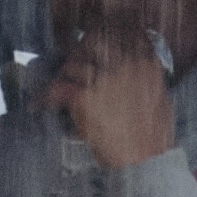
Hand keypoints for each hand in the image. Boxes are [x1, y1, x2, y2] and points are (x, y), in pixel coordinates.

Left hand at [39, 30, 178, 171]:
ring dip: (62, 79)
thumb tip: (126, 72)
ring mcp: (103, 79)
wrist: (145, 162)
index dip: (100, 35)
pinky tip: (37, 105)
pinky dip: (44, 99)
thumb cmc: (154, 138)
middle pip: (90, 45)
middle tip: (70, 68)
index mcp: (146, 63)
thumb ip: (142, 80)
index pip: (118, 34)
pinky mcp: (83, 97)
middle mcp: (125, 65)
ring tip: (56, 91)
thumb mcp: (159, 100)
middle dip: (78, 55)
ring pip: (71, 67)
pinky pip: (56, 90)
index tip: (90, 39)